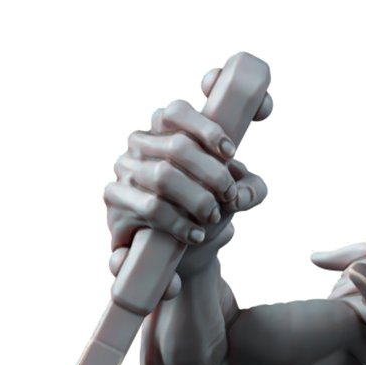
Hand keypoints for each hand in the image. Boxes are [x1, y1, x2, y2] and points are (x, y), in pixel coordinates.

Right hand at [102, 74, 272, 296]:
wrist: (175, 252)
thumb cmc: (202, 211)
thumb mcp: (233, 197)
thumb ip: (250, 189)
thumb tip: (243, 193)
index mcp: (164, 130)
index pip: (177, 111)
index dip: (206, 128)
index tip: (231, 152)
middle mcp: (140, 144)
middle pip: (179, 146)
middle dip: (212, 173)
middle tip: (229, 196)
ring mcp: (124, 169)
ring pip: (163, 176)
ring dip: (197, 199)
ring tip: (213, 217)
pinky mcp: (116, 198)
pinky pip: (150, 207)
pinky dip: (178, 223)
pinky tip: (195, 235)